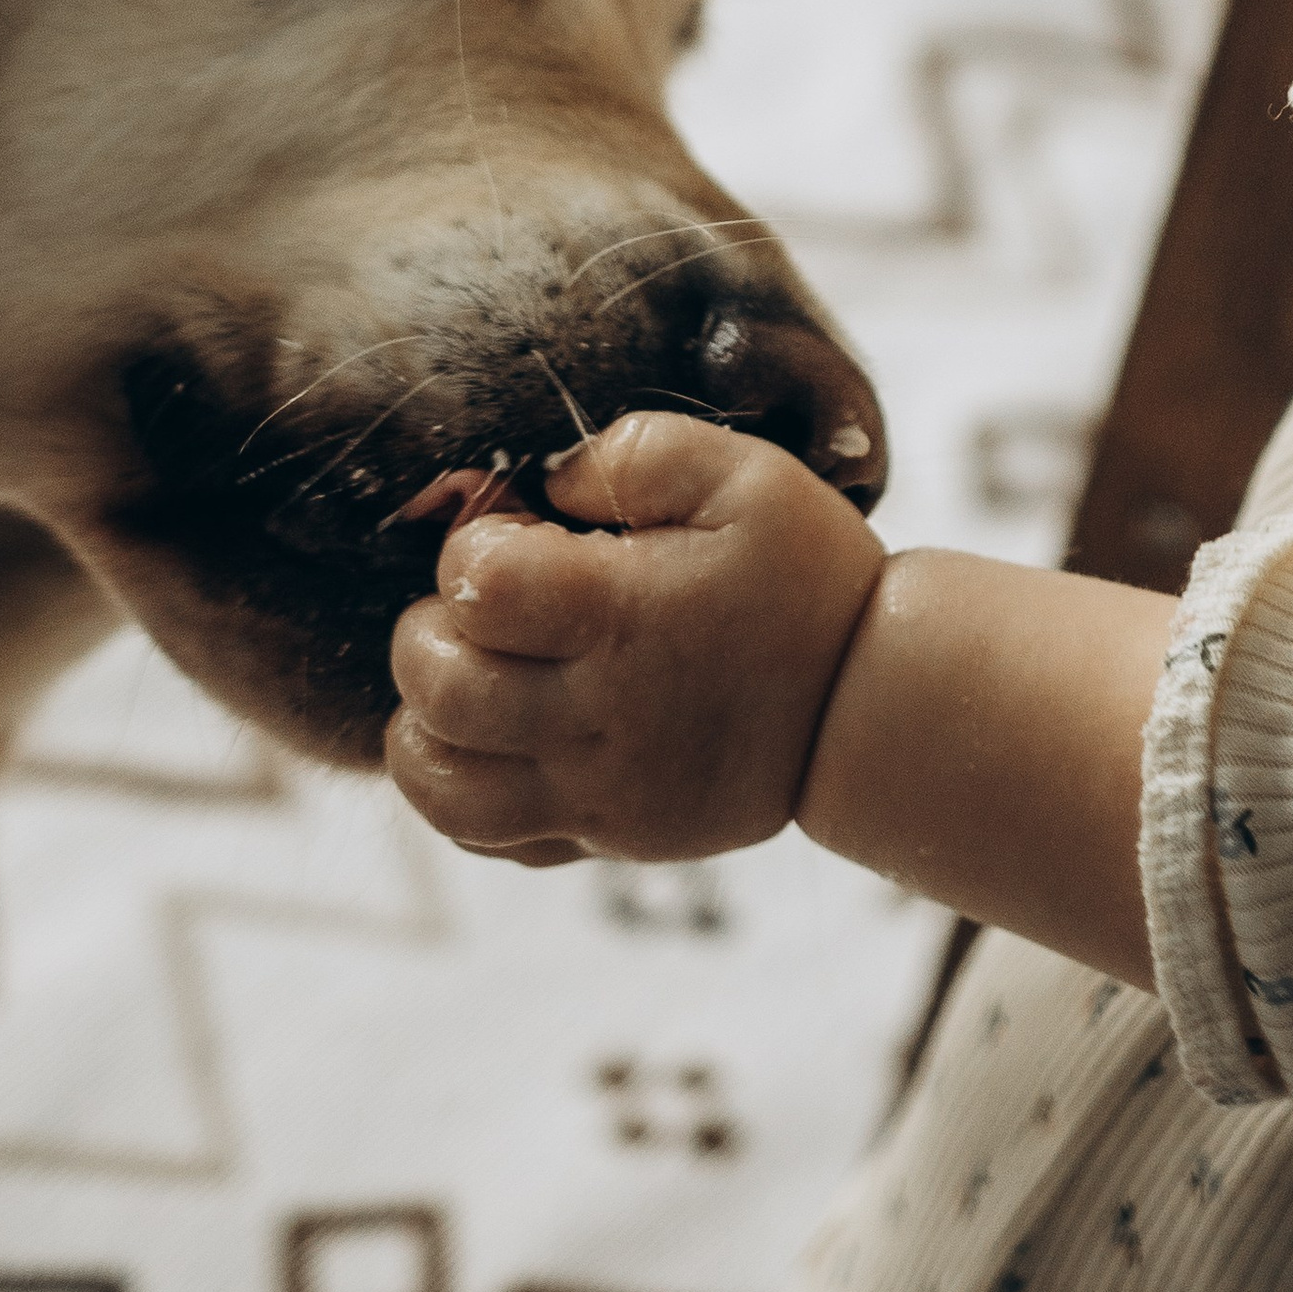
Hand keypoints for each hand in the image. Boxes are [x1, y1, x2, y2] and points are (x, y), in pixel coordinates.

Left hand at [386, 413, 882, 867]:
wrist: (868, 706)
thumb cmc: (802, 576)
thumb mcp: (746, 477)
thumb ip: (636, 452)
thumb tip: (548, 482)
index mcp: (626, 617)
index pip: (478, 586)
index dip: (472, 549)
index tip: (518, 538)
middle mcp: (600, 718)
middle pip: (439, 690)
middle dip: (428, 632)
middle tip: (478, 609)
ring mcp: (599, 793)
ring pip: (440, 786)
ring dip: (424, 723)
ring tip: (467, 676)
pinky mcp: (605, 838)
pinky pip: (485, 839)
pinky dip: (456, 791)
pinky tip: (490, 738)